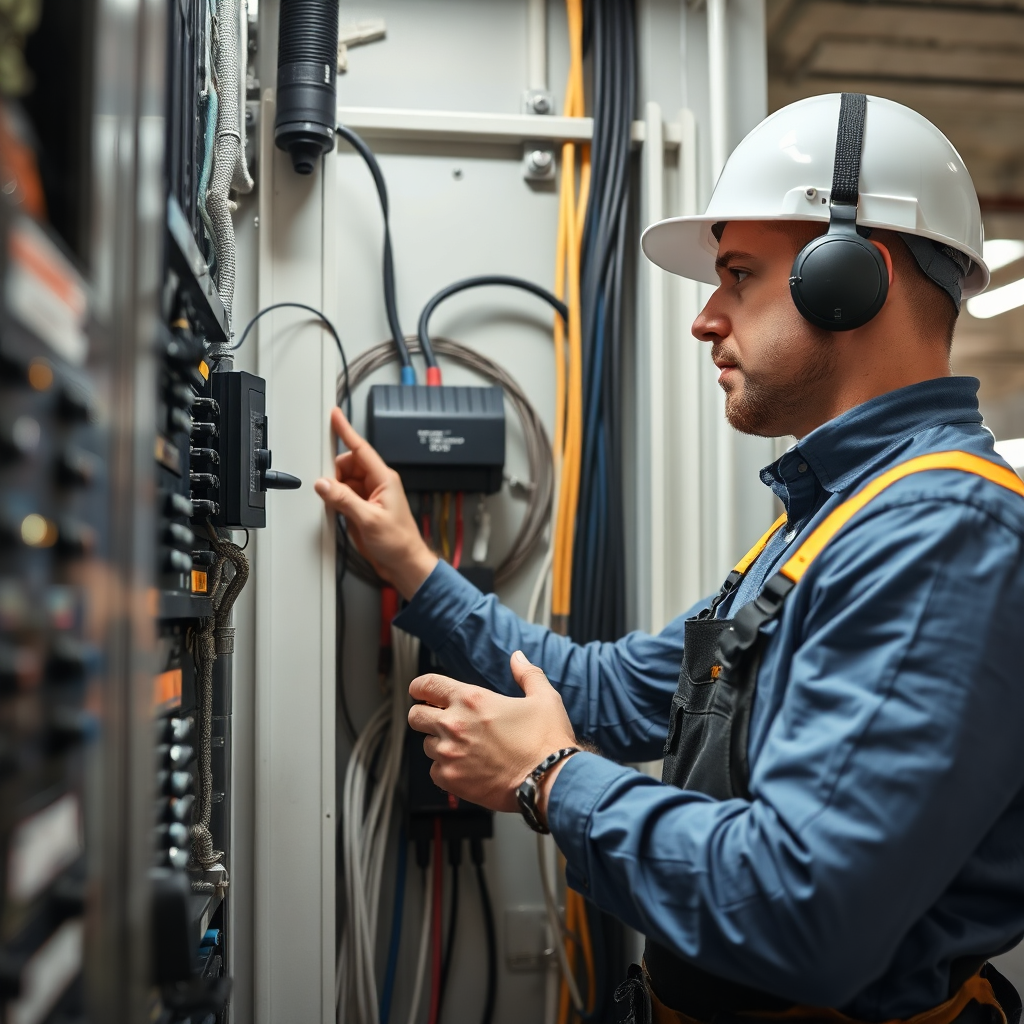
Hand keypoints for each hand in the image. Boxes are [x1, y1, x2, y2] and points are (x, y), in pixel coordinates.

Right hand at [313, 408, 436, 598]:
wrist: (404, 563)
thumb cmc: (399, 542)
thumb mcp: (369, 520)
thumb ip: (344, 500)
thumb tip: (324, 485)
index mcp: (384, 479)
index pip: (361, 448)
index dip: (346, 431)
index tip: (336, 415)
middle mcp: (376, 484)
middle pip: (346, 466)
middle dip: (334, 475)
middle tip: (332, 493)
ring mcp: (369, 496)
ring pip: (342, 482)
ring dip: (335, 491)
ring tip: (341, 509)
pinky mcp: (362, 508)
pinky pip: (342, 496)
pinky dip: (336, 501)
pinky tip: (340, 513)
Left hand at [408, 651, 577, 818]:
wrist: (551, 781)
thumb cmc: (547, 741)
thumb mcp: (543, 697)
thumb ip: (526, 673)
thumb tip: (517, 657)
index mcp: (472, 700)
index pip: (426, 685)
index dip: (420, 687)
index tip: (420, 691)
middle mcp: (454, 724)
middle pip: (415, 716)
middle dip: (424, 715)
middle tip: (439, 721)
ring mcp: (450, 754)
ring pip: (426, 745)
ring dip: (439, 744)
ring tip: (463, 748)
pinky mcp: (451, 780)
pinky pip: (434, 772)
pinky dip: (445, 770)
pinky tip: (465, 768)